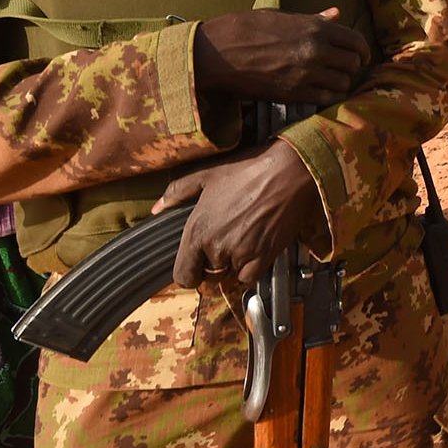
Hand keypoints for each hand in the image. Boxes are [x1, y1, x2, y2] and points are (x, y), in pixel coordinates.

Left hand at [153, 140, 325, 286]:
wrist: (289, 171)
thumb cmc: (249, 170)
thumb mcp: (207, 174)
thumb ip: (177, 192)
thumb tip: (158, 207)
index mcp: (197, 230)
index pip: (183, 275)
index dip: (189, 273)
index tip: (196, 265)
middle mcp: (216, 247)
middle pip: (208, 277)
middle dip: (212, 265)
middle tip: (224, 244)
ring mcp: (241, 254)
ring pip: (229, 276)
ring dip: (232, 265)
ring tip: (241, 240)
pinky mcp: (264, 257)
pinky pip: (249, 277)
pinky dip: (250, 268)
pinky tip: (254, 248)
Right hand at [194, 7, 372, 104]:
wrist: (217, 52)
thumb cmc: (246, 28)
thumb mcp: (282, 16)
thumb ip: (314, 19)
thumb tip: (336, 12)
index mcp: (315, 28)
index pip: (356, 41)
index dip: (362, 51)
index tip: (360, 56)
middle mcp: (316, 50)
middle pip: (353, 64)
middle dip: (352, 67)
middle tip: (344, 70)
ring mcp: (306, 74)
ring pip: (343, 84)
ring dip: (341, 83)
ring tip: (332, 81)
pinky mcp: (294, 94)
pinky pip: (326, 99)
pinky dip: (329, 97)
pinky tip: (321, 92)